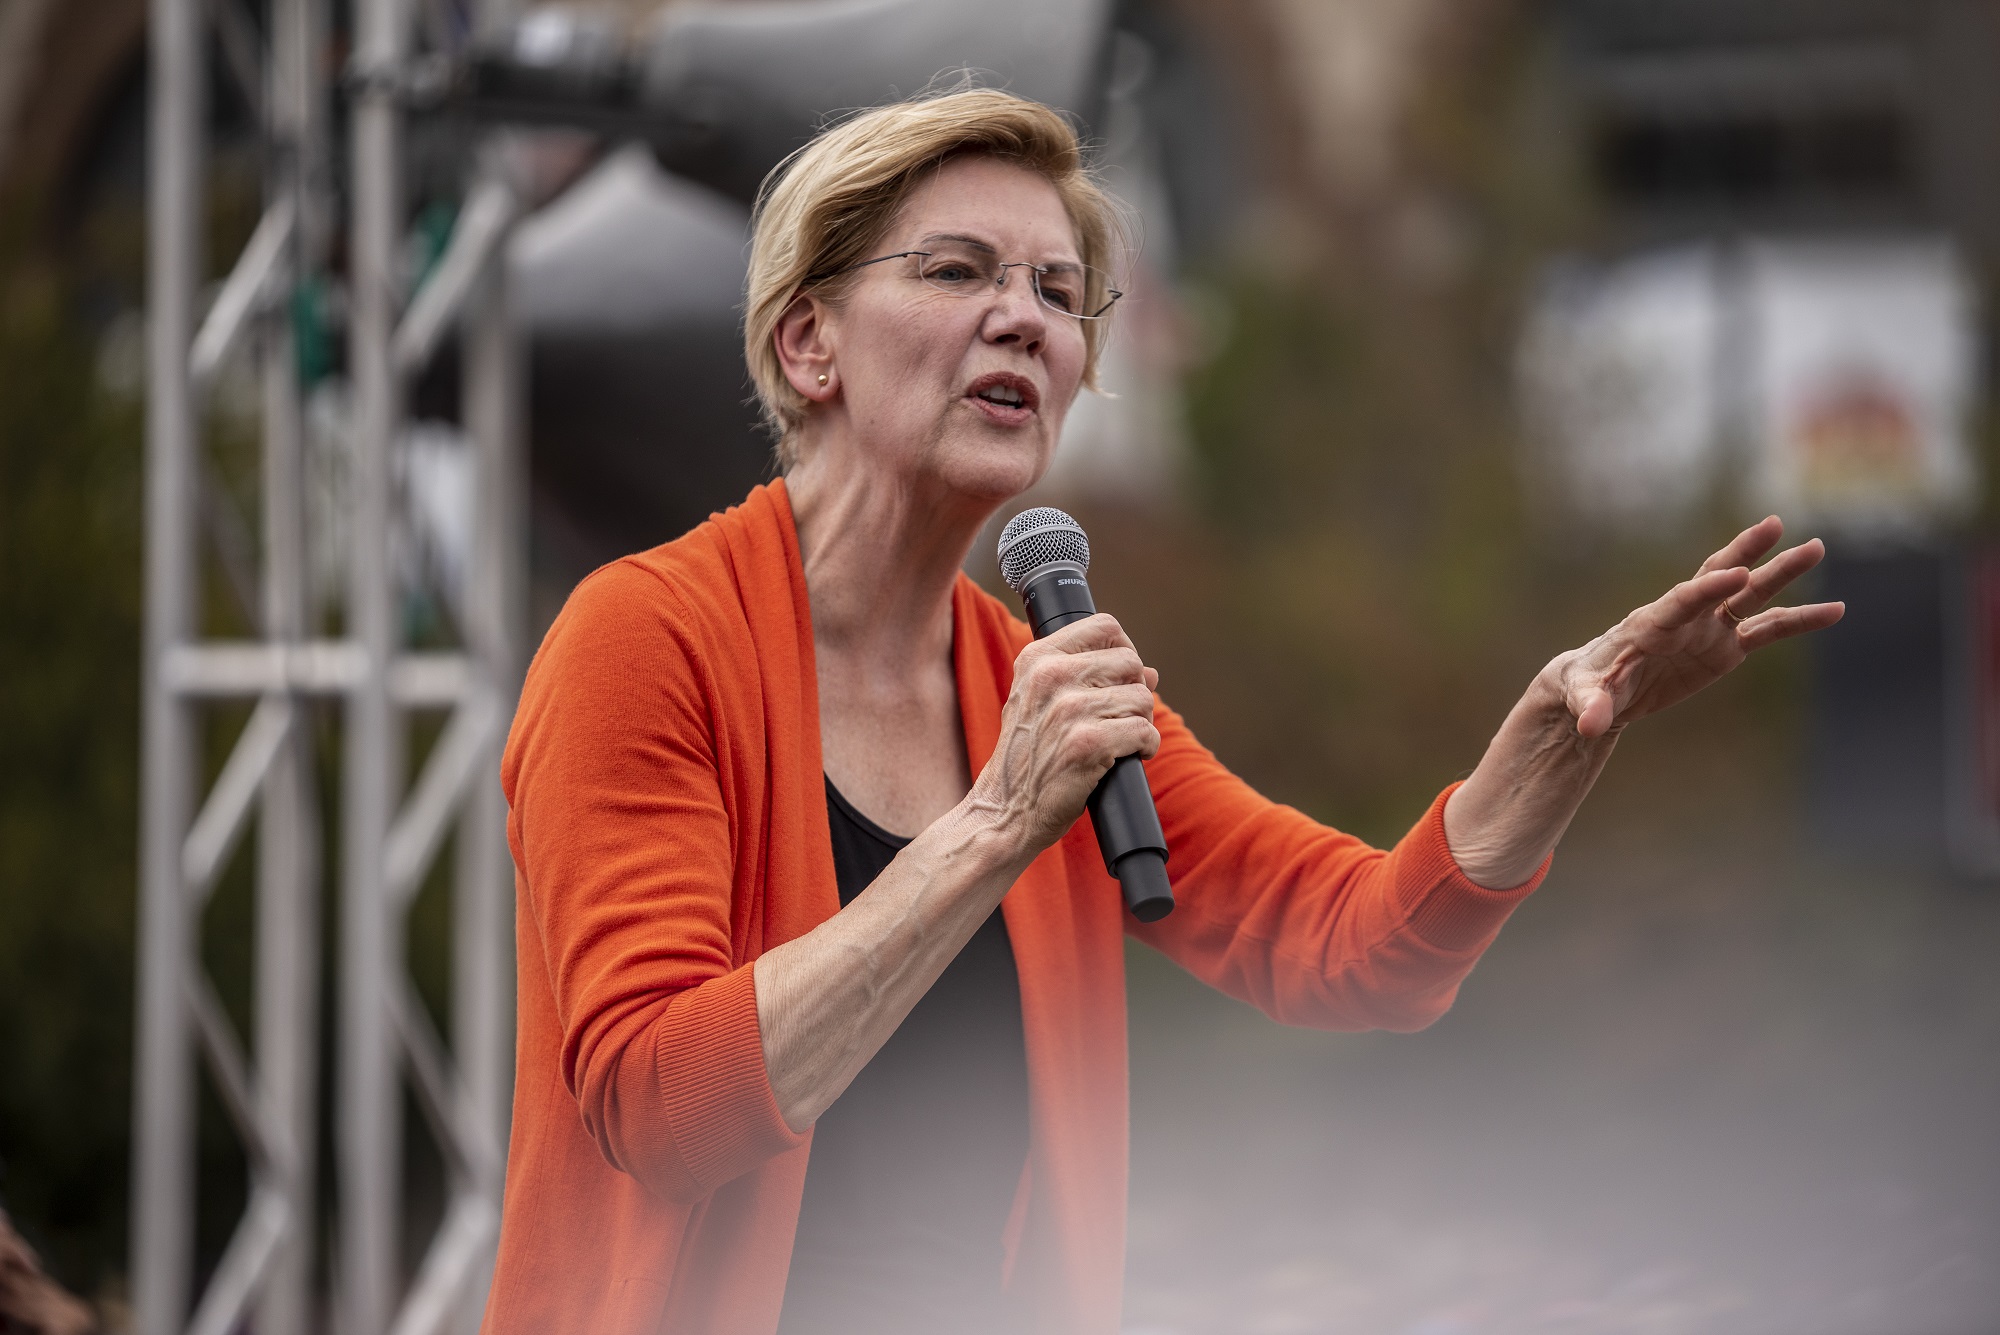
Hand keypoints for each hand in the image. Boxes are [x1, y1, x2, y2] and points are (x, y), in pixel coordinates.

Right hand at [971, 614, 1160, 853]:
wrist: (1005, 808)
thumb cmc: (1027, 756)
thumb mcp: (1040, 703)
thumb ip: (1088, 678)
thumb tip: (1150, 673)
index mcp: (1037, 658)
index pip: (1105, 627)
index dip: (1124, 650)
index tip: (1120, 678)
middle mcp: (1051, 676)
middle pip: (1130, 662)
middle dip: (1134, 690)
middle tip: (1119, 717)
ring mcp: (1069, 709)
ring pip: (1141, 698)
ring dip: (1141, 722)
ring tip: (1119, 740)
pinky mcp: (1088, 744)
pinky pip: (1144, 731)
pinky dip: (1146, 746)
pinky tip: (1129, 757)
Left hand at [1551, 516, 1844, 738]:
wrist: (1601, 687)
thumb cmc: (1587, 685)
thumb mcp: (1583, 696)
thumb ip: (1592, 706)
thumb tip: (1588, 725)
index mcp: (1651, 624)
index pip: (1682, 600)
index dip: (1707, 588)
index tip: (1736, 574)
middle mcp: (1685, 618)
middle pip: (1717, 579)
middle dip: (1743, 552)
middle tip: (1773, 525)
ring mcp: (1709, 628)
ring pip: (1750, 595)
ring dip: (1781, 573)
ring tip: (1817, 547)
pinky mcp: (1725, 647)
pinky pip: (1768, 630)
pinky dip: (1799, 621)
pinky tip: (1835, 611)